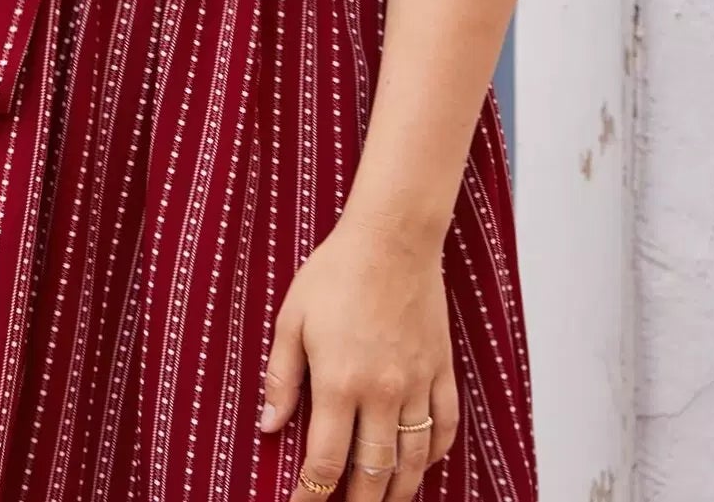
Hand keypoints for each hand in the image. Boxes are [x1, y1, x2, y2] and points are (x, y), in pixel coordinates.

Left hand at [260, 209, 459, 500]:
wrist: (392, 237)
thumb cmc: (337, 271)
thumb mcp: (292, 319)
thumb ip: (281, 377)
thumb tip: (269, 425)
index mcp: (339, 382)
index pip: (326, 462)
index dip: (311, 495)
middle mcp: (382, 392)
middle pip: (373, 473)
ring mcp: (417, 384)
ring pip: (413, 460)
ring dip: (397, 490)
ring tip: (382, 500)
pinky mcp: (441, 370)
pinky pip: (444, 427)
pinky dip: (434, 454)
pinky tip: (420, 463)